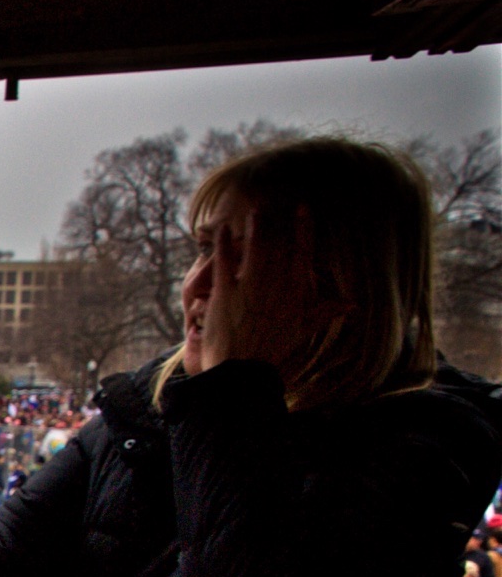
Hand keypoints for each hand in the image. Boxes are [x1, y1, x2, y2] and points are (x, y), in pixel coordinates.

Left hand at [187, 201, 314, 375]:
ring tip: (252, 211)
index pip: (304, 251)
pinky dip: (223, 244)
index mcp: (298, 289)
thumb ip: (328, 311)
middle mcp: (277, 283)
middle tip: (269, 204)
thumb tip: (354, 305)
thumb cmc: (275, 350)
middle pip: (278, 245)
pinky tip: (221, 230)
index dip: (304, 227)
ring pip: (254, 247)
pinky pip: (225, 261)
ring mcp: (251, 286)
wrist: (244, 371)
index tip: (303, 208)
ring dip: (253, 227)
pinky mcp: (226, 292)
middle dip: (274, 223)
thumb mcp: (306, 329)